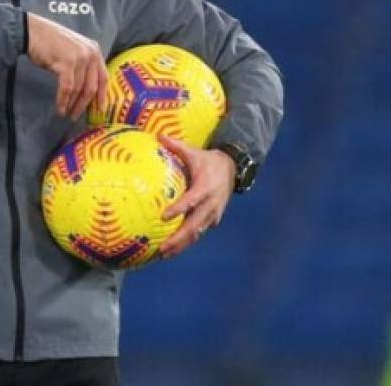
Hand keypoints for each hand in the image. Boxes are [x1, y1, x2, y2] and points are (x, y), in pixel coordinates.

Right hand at [25, 12, 106, 118]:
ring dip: (72, 105)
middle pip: (92, 87)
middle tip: (77, 116)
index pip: (103, 77)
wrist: (33, 32)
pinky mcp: (67, 63)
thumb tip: (87, 90)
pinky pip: (67, 88)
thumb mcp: (74, 49)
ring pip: (79, 89)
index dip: (102, 96)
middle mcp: (90, 54)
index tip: (99, 110)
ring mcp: (79, 58)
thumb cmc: (51, 42)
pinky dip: (63, 101)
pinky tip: (60, 108)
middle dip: (84, 105)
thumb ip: (84, 64)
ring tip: (66, 113)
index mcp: (95, 50)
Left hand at [158, 135, 235, 259]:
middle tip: (162, 247)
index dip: (178, 209)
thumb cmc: (208, 160)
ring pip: (197, 233)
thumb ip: (176, 146)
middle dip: (178, 238)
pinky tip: (175, 249)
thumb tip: (158, 135)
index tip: (164, 216)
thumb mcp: (193, 152)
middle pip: (194, 225)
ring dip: (182, 245)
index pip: (191, 201)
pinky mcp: (214, 219)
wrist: (232, 169)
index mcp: (205, 187)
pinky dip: (188, 241)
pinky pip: (200, 232)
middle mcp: (210, 204)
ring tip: (165, 254)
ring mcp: (213, 214)